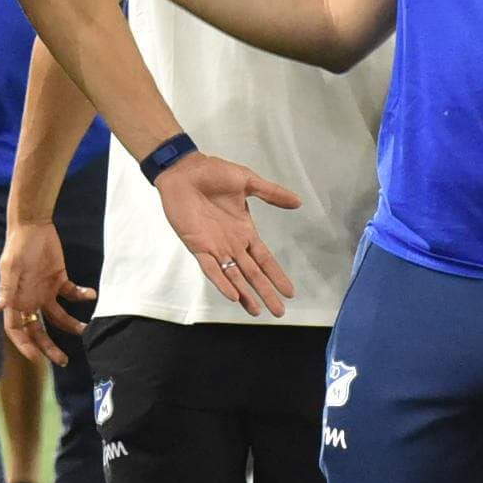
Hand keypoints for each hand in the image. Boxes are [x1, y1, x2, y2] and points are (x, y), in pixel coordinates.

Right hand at [0, 217, 91, 366]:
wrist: (33, 224)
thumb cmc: (18, 246)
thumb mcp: (12, 267)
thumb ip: (7, 288)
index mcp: (16, 300)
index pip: (17, 330)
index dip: (25, 346)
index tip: (38, 359)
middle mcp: (30, 300)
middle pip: (39, 330)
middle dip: (49, 347)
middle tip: (63, 360)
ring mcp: (45, 291)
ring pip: (58, 317)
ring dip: (71, 325)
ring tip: (84, 329)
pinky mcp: (59, 279)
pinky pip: (71, 294)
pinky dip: (81, 296)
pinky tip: (90, 294)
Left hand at [154, 149, 304, 316]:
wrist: (184, 170)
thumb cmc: (213, 173)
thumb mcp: (248, 181)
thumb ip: (272, 193)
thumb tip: (298, 202)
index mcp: (245, 231)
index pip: (265, 259)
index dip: (277, 275)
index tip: (290, 292)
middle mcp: (232, 244)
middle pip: (253, 274)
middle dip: (266, 292)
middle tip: (279, 312)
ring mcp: (215, 247)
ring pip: (234, 277)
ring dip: (245, 294)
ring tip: (257, 311)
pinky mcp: (198, 246)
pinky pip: (211, 268)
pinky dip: (222, 282)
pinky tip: (233, 295)